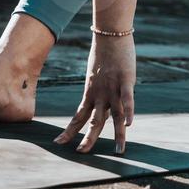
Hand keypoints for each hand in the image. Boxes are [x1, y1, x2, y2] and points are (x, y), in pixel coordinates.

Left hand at [54, 33, 134, 153]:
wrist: (110, 34)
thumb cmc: (103, 54)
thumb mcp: (95, 75)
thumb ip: (97, 89)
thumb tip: (98, 99)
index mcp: (90, 93)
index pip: (78, 117)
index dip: (69, 130)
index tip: (59, 143)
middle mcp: (100, 94)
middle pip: (94, 121)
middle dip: (88, 138)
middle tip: (81, 153)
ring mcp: (114, 88)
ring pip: (115, 116)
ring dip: (117, 134)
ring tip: (119, 150)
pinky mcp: (126, 80)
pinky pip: (128, 99)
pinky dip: (129, 112)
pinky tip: (130, 124)